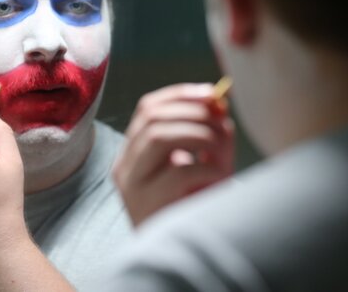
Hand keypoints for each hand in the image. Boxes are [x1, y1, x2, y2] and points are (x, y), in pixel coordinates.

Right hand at [113, 83, 234, 226]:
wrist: (180, 255)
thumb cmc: (190, 209)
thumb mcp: (199, 166)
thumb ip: (208, 137)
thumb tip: (220, 104)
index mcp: (133, 153)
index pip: (148, 108)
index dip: (180, 94)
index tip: (212, 93)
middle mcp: (125, 165)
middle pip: (152, 117)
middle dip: (193, 111)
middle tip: (222, 118)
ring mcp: (132, 184)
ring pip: (158, 136)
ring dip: (198, 133)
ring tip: (220, 146)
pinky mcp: (147, 203)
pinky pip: (178, 171)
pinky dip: (206, 167)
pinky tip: (218, 177)